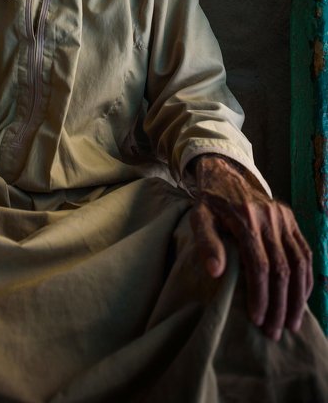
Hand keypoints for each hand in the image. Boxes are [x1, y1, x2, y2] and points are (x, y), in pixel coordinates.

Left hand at [190, 155, 312, 340]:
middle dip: (280, 304)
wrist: (225, 173)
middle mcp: (269, 217)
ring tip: (291, 323)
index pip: (259, 265)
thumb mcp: (199, 217)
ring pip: (299, 263)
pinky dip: (306, 277)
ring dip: (298, 297)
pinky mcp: (291, 218)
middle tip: (274, 331)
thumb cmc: (209, 202)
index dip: (260, 296)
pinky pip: (305, 251)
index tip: (257, 319)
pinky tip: (301, 298)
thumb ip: (206, 243)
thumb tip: (215, 272)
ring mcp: (283, 217)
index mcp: (245, 218)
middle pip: (282, 269)